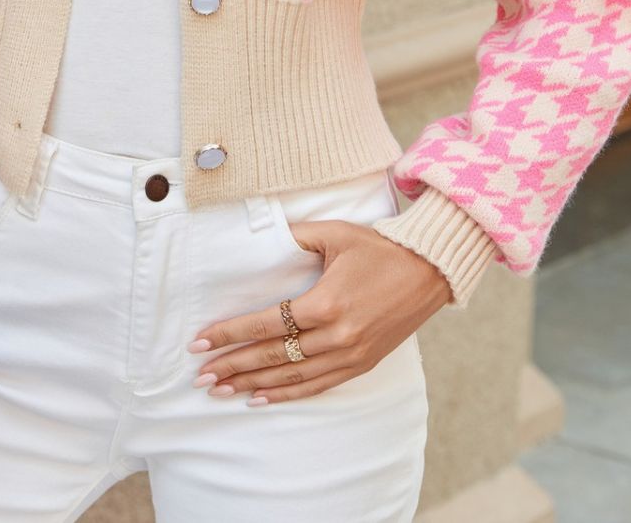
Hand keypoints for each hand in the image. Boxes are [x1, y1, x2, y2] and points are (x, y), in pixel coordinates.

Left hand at [188, 218, 450, 403]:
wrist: (429, 270)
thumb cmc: (380, 247)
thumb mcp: (335, 233)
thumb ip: (296, 236)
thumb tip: (263, 236)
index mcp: (326, 303)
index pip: (267, 324)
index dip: (231, 334)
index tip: (200, 342)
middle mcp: (337, 336)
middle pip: (273, 356)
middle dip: (233, 366)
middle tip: (201, 376)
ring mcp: (350, 355)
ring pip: (292, 376)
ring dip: (254, 384)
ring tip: (221, 390)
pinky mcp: (361, 364)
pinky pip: (318, 385)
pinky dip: (287, 393)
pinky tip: (261, 397)